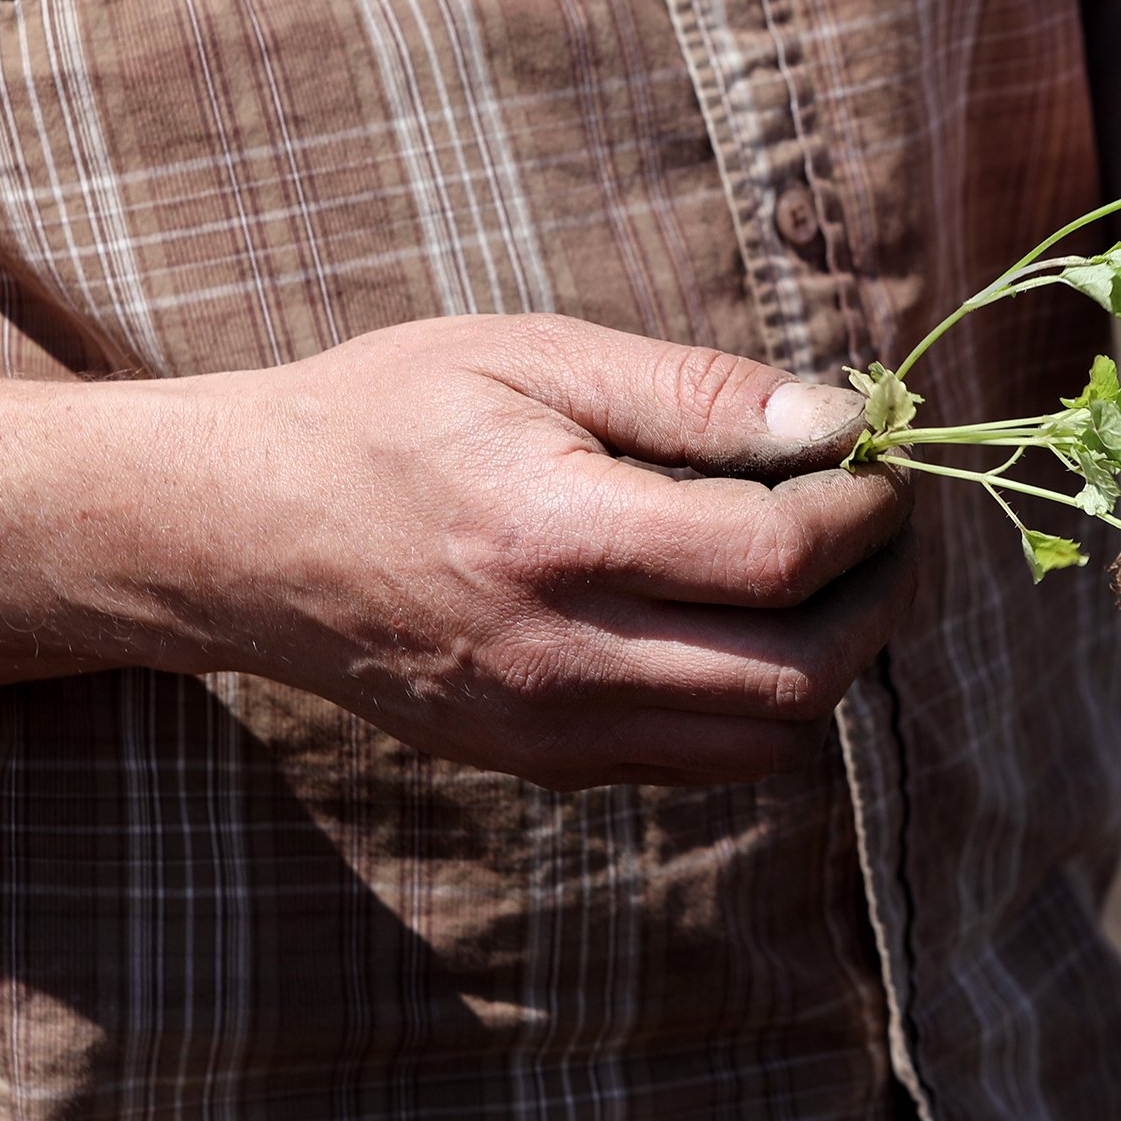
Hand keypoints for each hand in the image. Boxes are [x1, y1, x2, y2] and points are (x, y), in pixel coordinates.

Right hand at [192, 317, 912, 788]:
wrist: (238, 534)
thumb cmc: (388, 415)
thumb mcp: (532, 355)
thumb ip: (692, 393)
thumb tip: (837, 423)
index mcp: (557, 540)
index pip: (778, 557)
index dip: (864, 510)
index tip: (877, 458)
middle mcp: (560, 660)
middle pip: (798, 674)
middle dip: (876, 595)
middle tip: (882, 520)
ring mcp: (550, 731)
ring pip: (765, 739)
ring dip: (831, 657)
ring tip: (828, 570)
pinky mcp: (543, 766)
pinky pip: (703, 759)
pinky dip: (759, 698)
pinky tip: (744, 614)